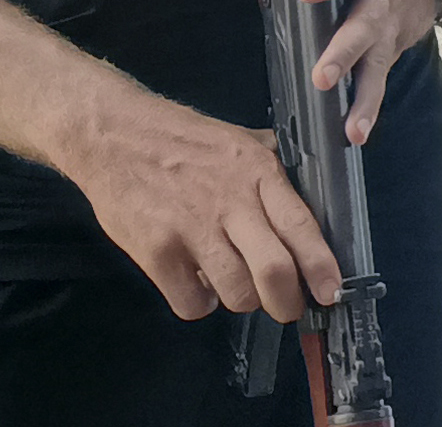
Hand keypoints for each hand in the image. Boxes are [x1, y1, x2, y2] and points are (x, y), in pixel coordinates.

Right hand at [58, 91, 342, 322]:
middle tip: (286, 307)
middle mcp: (230, 200)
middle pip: (274, 272)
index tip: (330, 290)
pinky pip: (193, 302)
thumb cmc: (176, 137)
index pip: (300, 226)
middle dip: (287, 302)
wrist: (110, 133)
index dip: (320, 266)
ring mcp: (191, 228)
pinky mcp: (157, 251)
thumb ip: (268, 163)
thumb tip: (304, 186)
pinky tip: (195, 282)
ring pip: (237, 294)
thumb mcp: (234, 137)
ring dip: (242, 301)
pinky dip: (200, 303)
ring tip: (234, 285)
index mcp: (255, 171)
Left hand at [224, 0, 438, 145]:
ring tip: (348, 124)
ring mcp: (389, 21)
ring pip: (376, 58)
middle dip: (344, 48)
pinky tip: (355, 133)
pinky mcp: (394, 44)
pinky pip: (381, 77)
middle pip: (365, 20)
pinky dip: (370, 106)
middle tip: (321, 73)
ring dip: (362, 93)